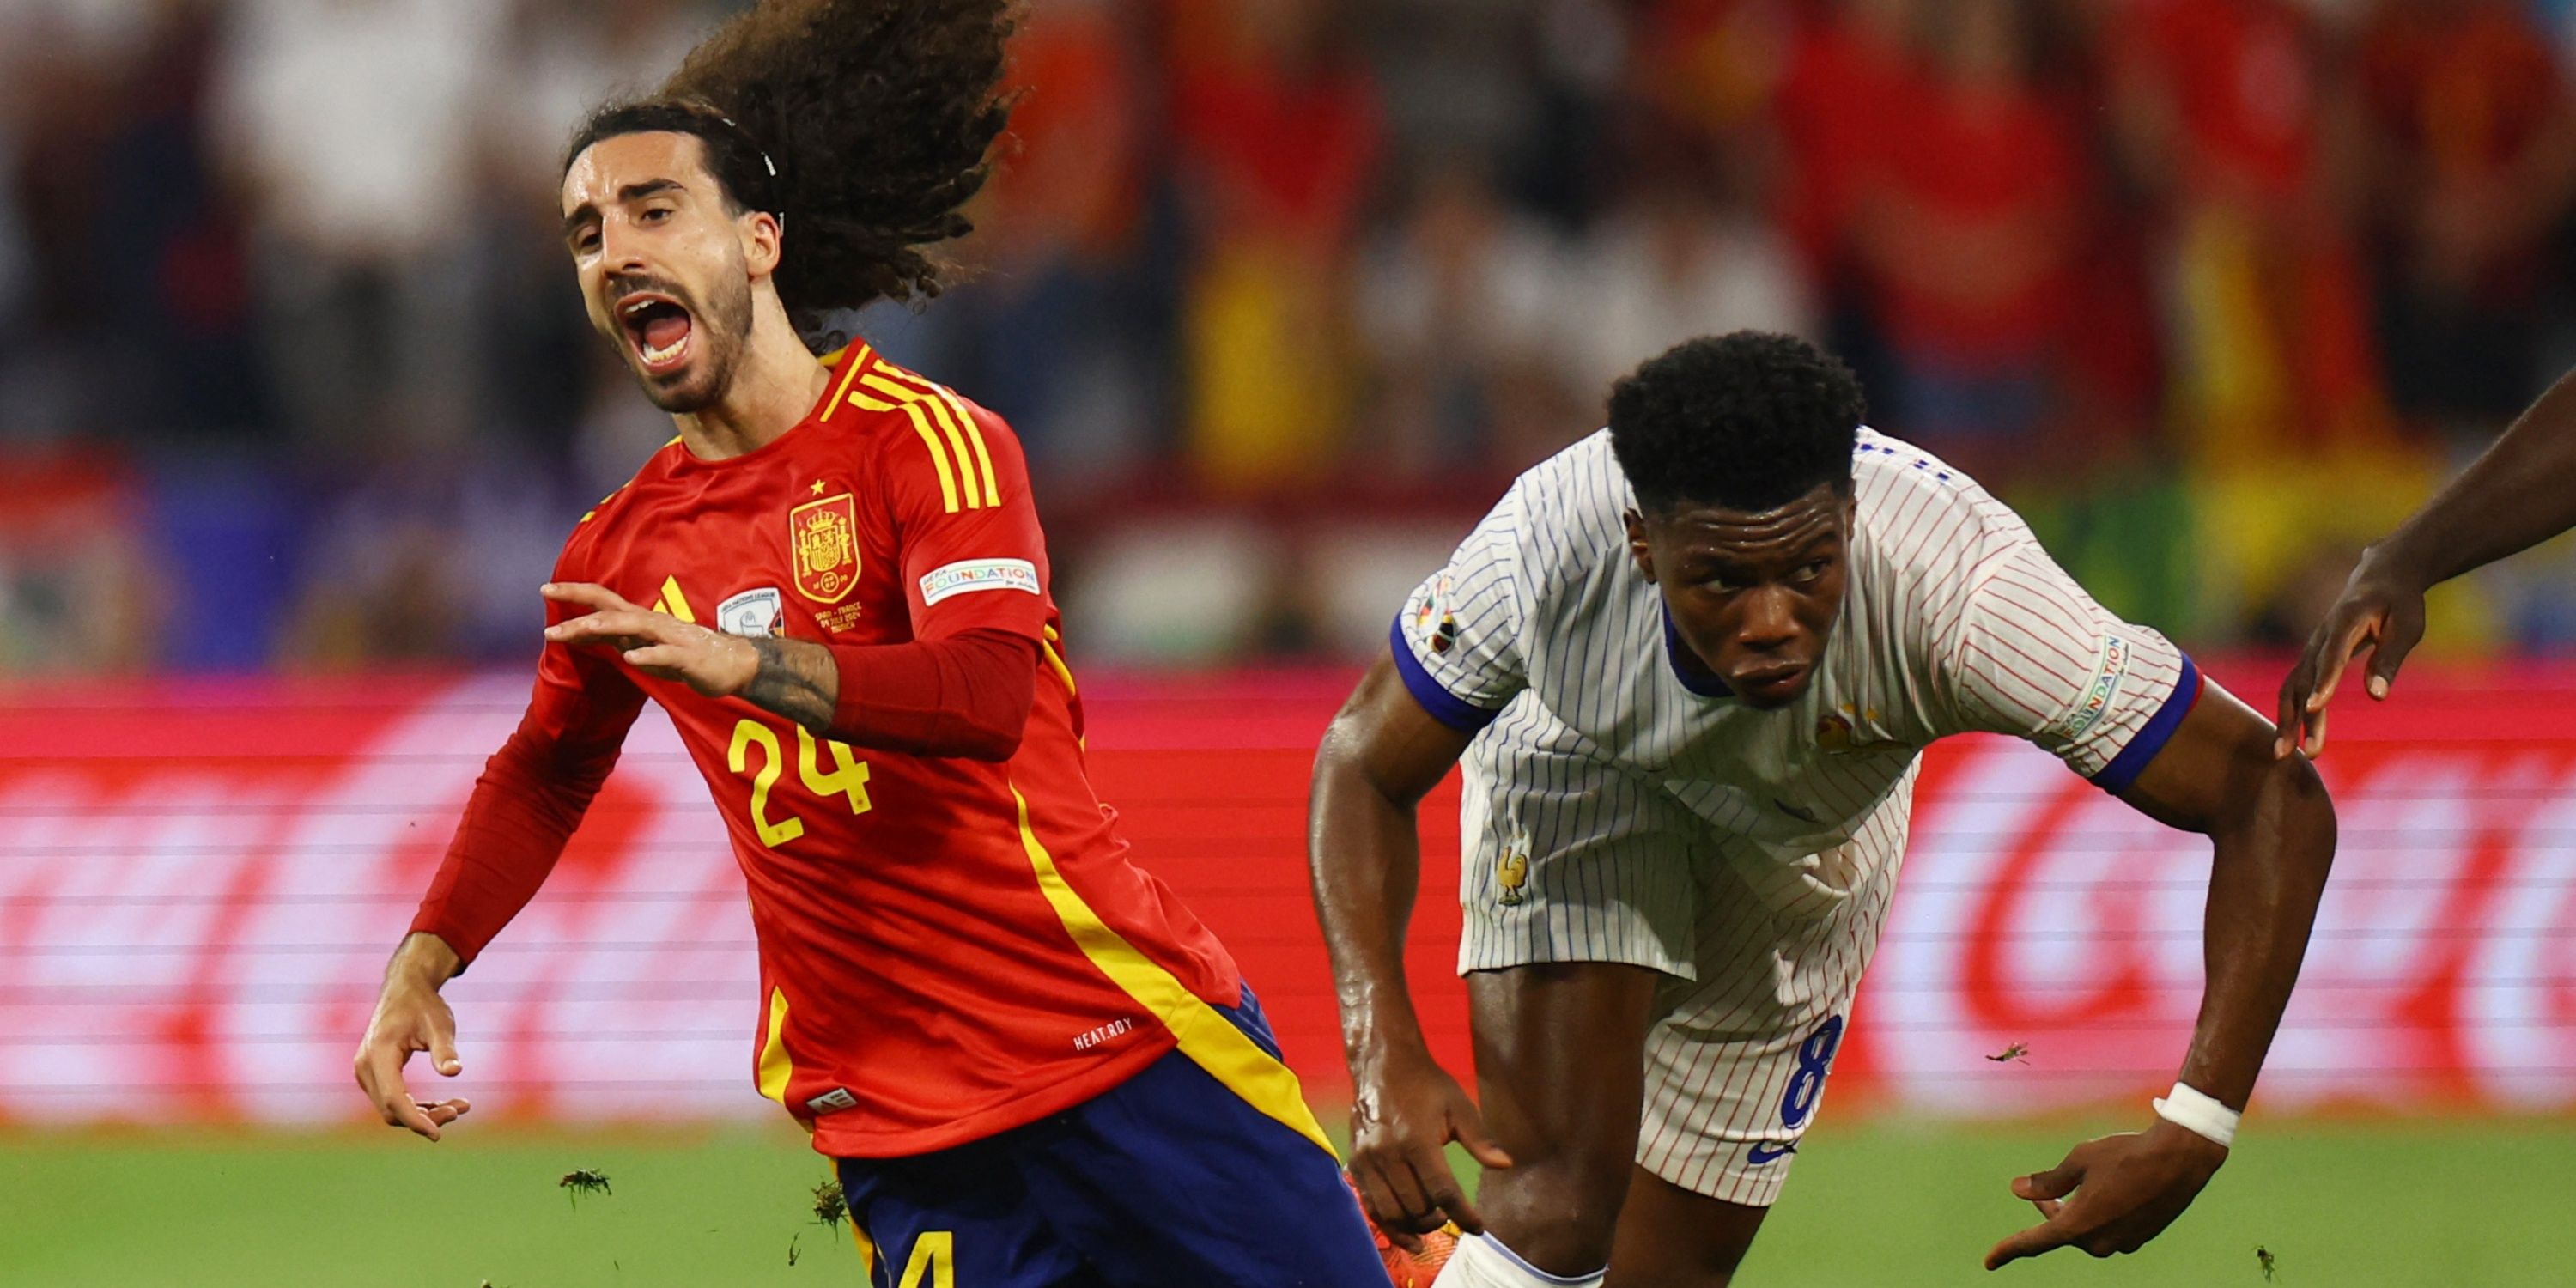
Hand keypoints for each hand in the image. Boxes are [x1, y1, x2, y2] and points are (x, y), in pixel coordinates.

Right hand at [353, 949, 471, 1141]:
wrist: (405, 990)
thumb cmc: (423, 1006)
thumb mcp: (439, 1023)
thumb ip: (445, 1048)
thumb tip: (454, 1071)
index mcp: (379, 1054)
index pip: (394, 1099)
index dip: (415, 1120)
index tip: (438, 1134)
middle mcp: (366, 1067)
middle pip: (392, 1109)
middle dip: (426, 1117)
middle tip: (461, 1109)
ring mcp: (367, 1073)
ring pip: (392, 1109)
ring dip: (423, 1114)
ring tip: (460, 1106)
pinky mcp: (374, 1076)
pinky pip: (393, 1101)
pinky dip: (416, 1106)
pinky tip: (444, 1104)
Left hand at [542, 582, 758, 697]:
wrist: (733, 665)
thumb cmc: (686, 656)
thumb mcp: (644, 648)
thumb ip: (616, 640)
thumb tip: (583, 635)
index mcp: (640, 620)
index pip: (602, 601)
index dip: (575, 593)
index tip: (545, 588)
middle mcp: (651, 623)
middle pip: (610, 608)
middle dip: (578, 603)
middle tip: (546, 599)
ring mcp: (670, 638)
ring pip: (633, 627)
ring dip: (604, 627)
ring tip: (579, 629)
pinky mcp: (688, 657)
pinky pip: (665, 654)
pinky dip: (647, 655)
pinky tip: (630, 659)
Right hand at [1346, 1044, 1513, 1250]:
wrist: (1382, 1065)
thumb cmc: (1426, 1085)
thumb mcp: (1458, 1106)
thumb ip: (1480, 1140)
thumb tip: (1506, 1165)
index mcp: (1417, 1139)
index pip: (1443, 1191)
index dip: (1463, 1215)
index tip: (1478, 1228)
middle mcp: (1389, 1153)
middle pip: (1417, 1206)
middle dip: (1439, 1219)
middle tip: (1450, 1215)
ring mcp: (1368, 1160)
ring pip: (1392, 1212)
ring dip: (1415, 1226)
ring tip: (1431, 1221)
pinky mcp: (1355, 1164)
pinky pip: (1370, 1206)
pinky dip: (1388, 1225)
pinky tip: (1406, 1235)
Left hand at [1983, 1118, 2226, 1269]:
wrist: (2179, 1160)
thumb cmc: (2126, 1155)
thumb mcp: (2079, 1160)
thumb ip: (2047, 1181)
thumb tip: (2018, 1190)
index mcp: (2078, 1226)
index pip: (2033, 1242)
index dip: (2007, 1250)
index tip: (1989, 1262)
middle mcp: (2099, 1243)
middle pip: (2061, 1231)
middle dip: (2049, 1212)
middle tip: (2041, 1193)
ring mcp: (2122, 1244)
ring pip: (2085, 1231)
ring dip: (2076, 1212)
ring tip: (2079, 1187)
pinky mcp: (2139, 1238)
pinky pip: (2107, 1230)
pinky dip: (2099, 1215)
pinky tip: (2109, 1192)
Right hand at [2273, 550, 2426, 759]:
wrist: (2381, 574)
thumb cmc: (2401, 602)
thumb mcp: (2407, 626)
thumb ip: (2389, 658)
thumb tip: (2377, 697)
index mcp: (2346, 621)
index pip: (2332, 656)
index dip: (2324, 682)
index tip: (2317, 708)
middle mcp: (2320, 636)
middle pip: (2303, 679)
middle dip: (2299, 716)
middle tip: (2300, 752)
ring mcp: (2312, 647)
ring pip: (2293, 687)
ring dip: (2288, 720)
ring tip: (2286, 755)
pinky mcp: (2311, 658)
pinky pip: (2295, 687)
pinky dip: (2291, 713)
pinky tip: (2293, 739)